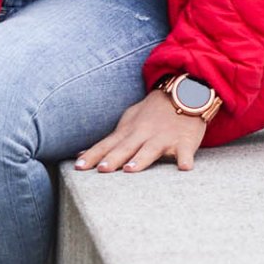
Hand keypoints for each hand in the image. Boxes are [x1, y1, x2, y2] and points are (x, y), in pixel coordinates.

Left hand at [75, 89, 206, 173]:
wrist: (185, 93)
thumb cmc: (152, 113)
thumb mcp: (128, 122)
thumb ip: (108, 140)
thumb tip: (82, 154)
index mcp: (128, 131)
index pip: (106, 145)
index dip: (93, 156)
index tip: (78, 167)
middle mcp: (143, 134)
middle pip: (125, 148)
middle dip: (112, 159)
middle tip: (101, 170)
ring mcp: (164, 138)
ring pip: (150, 149)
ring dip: (140, 159)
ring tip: (130, 169)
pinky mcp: (185, 141)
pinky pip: (185, 152)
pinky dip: (185, 159)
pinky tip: (184, 168)